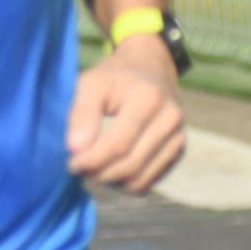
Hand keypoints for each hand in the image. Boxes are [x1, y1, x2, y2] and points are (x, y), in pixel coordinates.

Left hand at [67, 36, 184, 192]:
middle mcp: (170, 120)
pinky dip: (127, 182)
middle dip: (100, 173)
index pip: (119, 143)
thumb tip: (75, 150)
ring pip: (142, 178)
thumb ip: (81, 113)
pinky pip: (151, 179)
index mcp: (148, 99)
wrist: (150, 68)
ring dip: (112, 181)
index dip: (93, 160)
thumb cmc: (114, 77)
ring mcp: (179, 137)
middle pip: (131, 164)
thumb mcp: (91, 83)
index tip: (71, 163)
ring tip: (91, 171)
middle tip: (77, 169)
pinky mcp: (178, 151)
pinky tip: (110, 171)